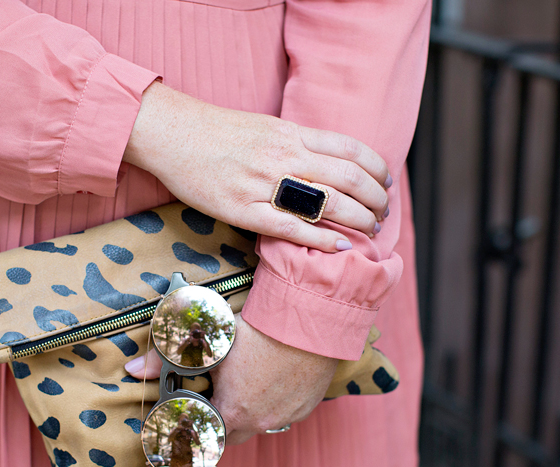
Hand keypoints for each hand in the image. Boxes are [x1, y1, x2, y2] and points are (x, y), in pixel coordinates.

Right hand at [123, 82, 391, 253]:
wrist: (172, 133)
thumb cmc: (216, 131)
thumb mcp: (265, 126)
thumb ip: (296, 142)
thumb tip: (326, 159)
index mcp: (291, 133)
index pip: (351, 150)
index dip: (377, 169)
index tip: (387, 183)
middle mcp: (284, 156)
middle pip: (348, 179)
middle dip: (375, 200)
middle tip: (383, 215)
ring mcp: (264, 184)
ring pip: (328, 204)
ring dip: (358, 220)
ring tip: (369, 231)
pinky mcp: (243, 210)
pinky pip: (292, 228)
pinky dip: (322, 239)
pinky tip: (340, 247)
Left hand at [124, 317, 337, 445]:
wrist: (308, 319)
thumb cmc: (255, 330)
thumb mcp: (207, 343)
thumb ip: (165, 360)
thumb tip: (133, 371)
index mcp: (231, 412)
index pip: (205, 440)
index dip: (194, 435)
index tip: (188, 431)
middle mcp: (260, 422)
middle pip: (232, 436)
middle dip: (219, 424)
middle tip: (212, 405)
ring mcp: (285, 417)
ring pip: (260, 425)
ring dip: (248, 414)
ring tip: (243, 390)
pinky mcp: (305, 407)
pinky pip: (283, 414)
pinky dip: (274, 405)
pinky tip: (271, 383)